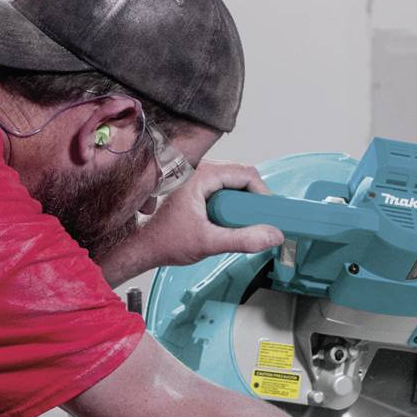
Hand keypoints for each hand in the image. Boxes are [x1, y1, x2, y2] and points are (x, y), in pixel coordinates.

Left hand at [138, 161, 283, 266]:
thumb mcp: (209, 243)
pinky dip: (234, 204)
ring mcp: (199, 177)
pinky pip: (227, 188)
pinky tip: (228, 221)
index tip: (266, 214)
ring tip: (239, 224)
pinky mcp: (199, 186)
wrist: (144, 247)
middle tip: (255, 221)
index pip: (246, 173)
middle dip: (254, 199)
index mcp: (201, 175)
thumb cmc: (165, 241)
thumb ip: (243, 240)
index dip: (262, 194)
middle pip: (243, 175)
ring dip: (244, 203)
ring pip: (236, 182)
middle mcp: (200, 170)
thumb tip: (272, 235)